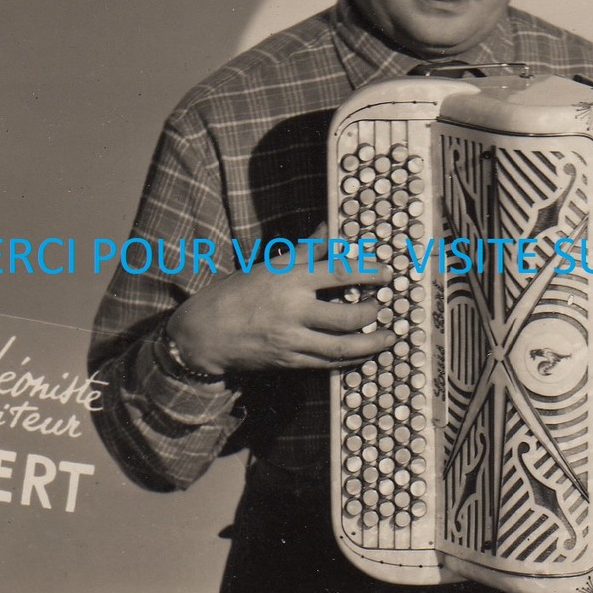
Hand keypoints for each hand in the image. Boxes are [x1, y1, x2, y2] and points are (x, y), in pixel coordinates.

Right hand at [165, 235, 395, 374]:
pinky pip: (328, 363)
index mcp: (289, 278)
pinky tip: (363, 354)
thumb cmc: (235, 293)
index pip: (340, 271)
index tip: (387, 273)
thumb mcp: (269, 265)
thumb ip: (304, 251)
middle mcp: (294, 309)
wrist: (203, 334)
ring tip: (389, 337)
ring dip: (372, 343)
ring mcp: (292, 339)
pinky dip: (350, 359)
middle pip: (349, 314)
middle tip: (384, 304)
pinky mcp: (289, 361)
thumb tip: (327, 229)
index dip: (370, 272)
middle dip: (373, 311)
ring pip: (343, 345)